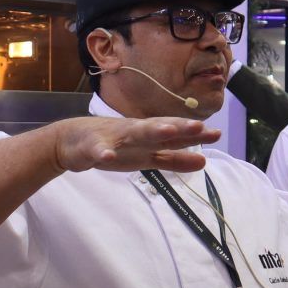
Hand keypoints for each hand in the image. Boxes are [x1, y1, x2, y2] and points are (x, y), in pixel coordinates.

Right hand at [50, 116, 217, 175]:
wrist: (71, 142)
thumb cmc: (114, 145)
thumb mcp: (147, 156)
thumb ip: (173, 158)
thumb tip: (204, 161)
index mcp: (147, 135)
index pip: (174, 133)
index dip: (193, 134)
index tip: (216, 133)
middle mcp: (133, 132)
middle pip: (159, 128)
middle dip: (178, 127)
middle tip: (199, 127)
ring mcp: (113, 138)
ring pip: (133, 133)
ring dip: (150, 131)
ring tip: (167, 130)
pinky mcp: (91, 147)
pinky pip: (98, 150)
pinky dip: (103, 152)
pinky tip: (109, 155)